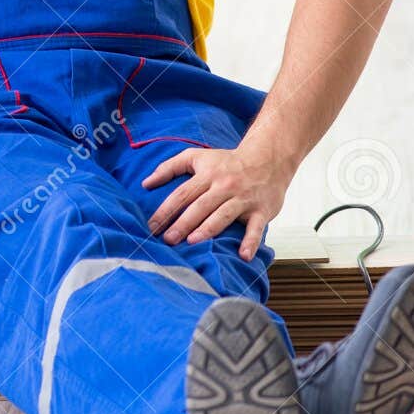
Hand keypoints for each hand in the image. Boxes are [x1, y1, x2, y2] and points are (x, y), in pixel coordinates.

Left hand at [142, 142, 291, 262]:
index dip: (165, 210)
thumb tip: (145, 184)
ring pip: (224, 215)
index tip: (151, 226)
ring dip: (208, 228)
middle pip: (200, 206)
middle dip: (183, 223)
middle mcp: (224, 186)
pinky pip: (256, 228)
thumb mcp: (197, 157)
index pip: (182, 194)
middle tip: (167, 239)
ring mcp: (243, 199)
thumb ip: (169, 168)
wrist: (268, 159)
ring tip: (192, 241)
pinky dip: (250, 242)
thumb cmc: (226, 162)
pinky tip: (243, 256)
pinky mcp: (261, 210)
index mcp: (207, 175)